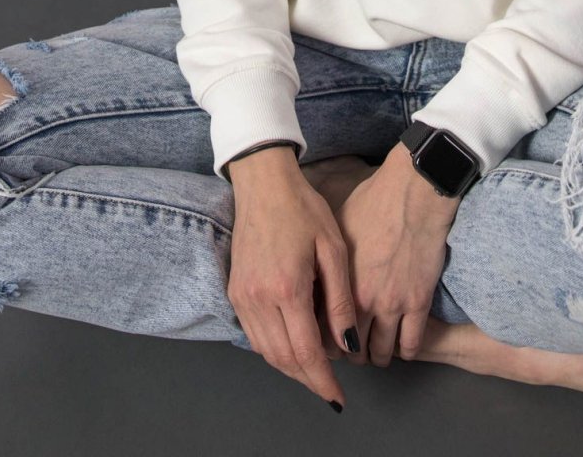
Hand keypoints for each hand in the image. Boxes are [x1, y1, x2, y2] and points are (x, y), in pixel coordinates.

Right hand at [226, 146, 358, 408]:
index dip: (323, 380)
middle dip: (308, 380)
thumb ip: (340, 300)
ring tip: (315, 372)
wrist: (263, 183)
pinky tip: (292, 347)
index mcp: (287, 288)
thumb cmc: (304, 209)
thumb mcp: (333, 249)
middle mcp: (258, 299)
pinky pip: (253, 336)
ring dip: (291, 368)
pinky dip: (274, 350)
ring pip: (266, 352)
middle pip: (283, 359)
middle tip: (330, 389)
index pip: (306, 352)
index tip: (339, 398)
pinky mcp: (234, 292)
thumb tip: (348, 345)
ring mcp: (242, 297)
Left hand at [327, 142, 461, 366]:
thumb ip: (324, 261)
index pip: (321, 331)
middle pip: (349, 348)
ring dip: (376, 356)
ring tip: (374, 349)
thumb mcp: (336, 228)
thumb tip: (311, 276)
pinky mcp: (419, 302)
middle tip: (350, 347)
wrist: (412, 192)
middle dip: (348, 352)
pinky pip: (411, 345)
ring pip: (381, 353)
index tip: (326, 338)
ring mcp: (393, 304)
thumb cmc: (373, 201)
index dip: (322, 340)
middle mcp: (362, 300)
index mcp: (338, 283)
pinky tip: (400, 345)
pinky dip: (404, 351)